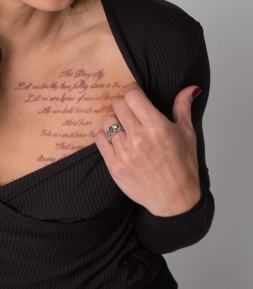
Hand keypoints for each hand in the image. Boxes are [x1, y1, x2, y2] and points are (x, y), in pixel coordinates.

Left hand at [94, 83, 201, 216]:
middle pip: (118, 106)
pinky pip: (99, 139)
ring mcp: (125, 153)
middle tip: (132, 115)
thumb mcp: (188, 134)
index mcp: (157, 128)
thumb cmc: (184, 166)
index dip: (133, 93)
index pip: (132, 96)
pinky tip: (117, 142)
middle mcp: (139, 139)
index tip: (136, 97)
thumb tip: (189, 88)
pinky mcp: (114, 166)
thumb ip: (183, 107)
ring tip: (126, 130)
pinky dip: (106, 137)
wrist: (176, 200)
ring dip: (115, 123)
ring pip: (107, 122)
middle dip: (125, 107)